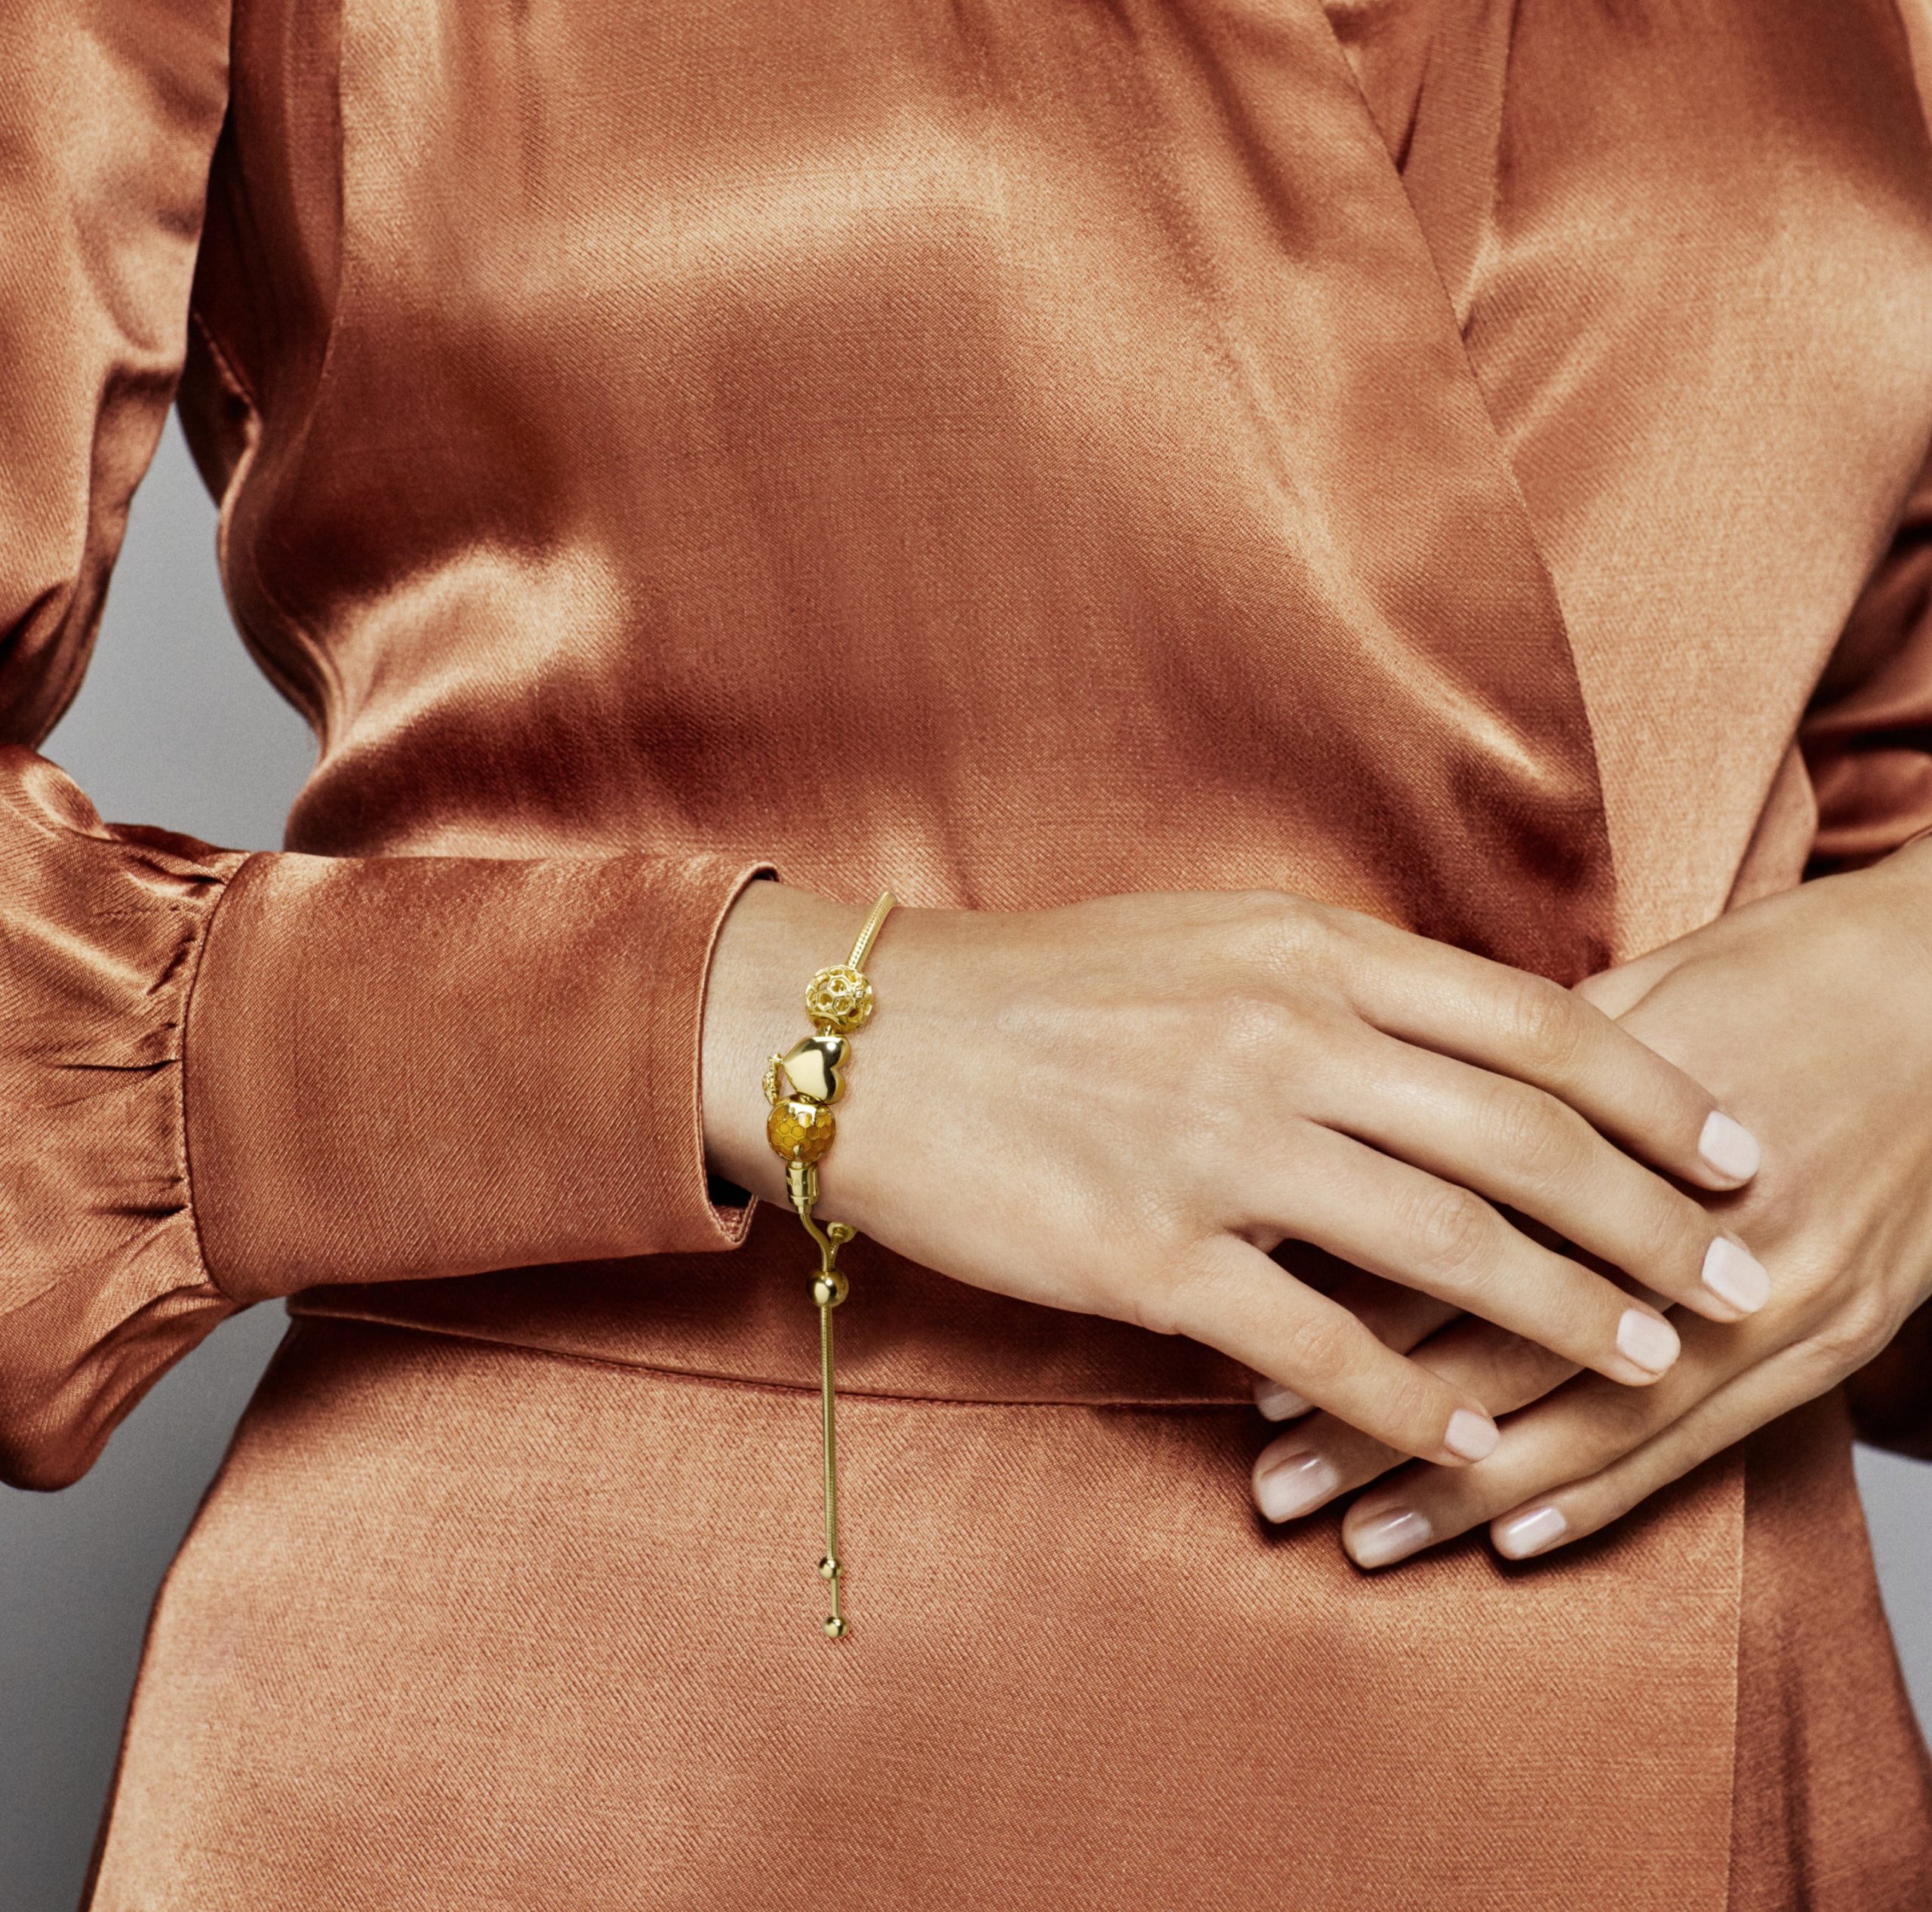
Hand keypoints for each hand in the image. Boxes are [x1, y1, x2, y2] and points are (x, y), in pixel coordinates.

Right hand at [701, 881, 1764, 1467]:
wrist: (864, 1037)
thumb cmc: (1037, 985)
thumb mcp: (1207, 939)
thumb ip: (1337, 983)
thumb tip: (1462, 1059)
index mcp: (1304, 949)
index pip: (1531, 1023)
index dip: (1656, 1093)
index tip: (1733, 1148)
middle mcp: (1280, 1037)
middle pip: (1524, 1141)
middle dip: (1655, 1223)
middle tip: (1737, 1281)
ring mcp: (1214, 1146)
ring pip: (1447, 1246)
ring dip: (1571, 1317)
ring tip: (1652, 1362)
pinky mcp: (1144, 1253)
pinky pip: (1315, 1343)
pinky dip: (1411, 1398)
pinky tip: (1470, 1430)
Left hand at [1248, 840, 1931, 1564]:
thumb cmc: (1785, 971)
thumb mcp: (1639, 992)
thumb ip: (1514, 1069)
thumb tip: (1376, 1114)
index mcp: (1622, 1131)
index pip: (1453, 1241)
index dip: (1345, 1310)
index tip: (1251, 1364)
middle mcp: (1692, 1231)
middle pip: (1505, 1348)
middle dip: (1379, 1430)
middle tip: (1274, 1486)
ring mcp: (1774, 1299)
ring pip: (1592, 1421)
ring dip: (1469, 1491)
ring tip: (1364, 1538)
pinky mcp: (1831, 1341)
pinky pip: (1704, 1445)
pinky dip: (1603, 1501)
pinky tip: (1513, 1542)